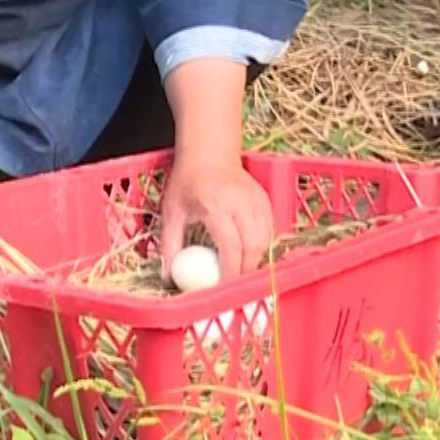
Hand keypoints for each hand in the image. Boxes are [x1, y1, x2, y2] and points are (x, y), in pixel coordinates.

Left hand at [160, 154, 272, 278]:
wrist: (208, 152)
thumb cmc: (187, 182)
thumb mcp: (171, 211)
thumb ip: (170, 244)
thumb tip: (168, 277)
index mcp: (214, 205)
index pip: (230, 245)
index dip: (230, 271)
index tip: (223, 287)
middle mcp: (240, 202)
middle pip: (253, 246)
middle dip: (246, 271)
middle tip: (235, 284)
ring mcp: (256, 199)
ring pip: (266, 239)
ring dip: (256, 260)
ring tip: (241, 271)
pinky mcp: (265, 199)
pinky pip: (270, 229)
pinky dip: (263, 246)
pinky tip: (250, 253)